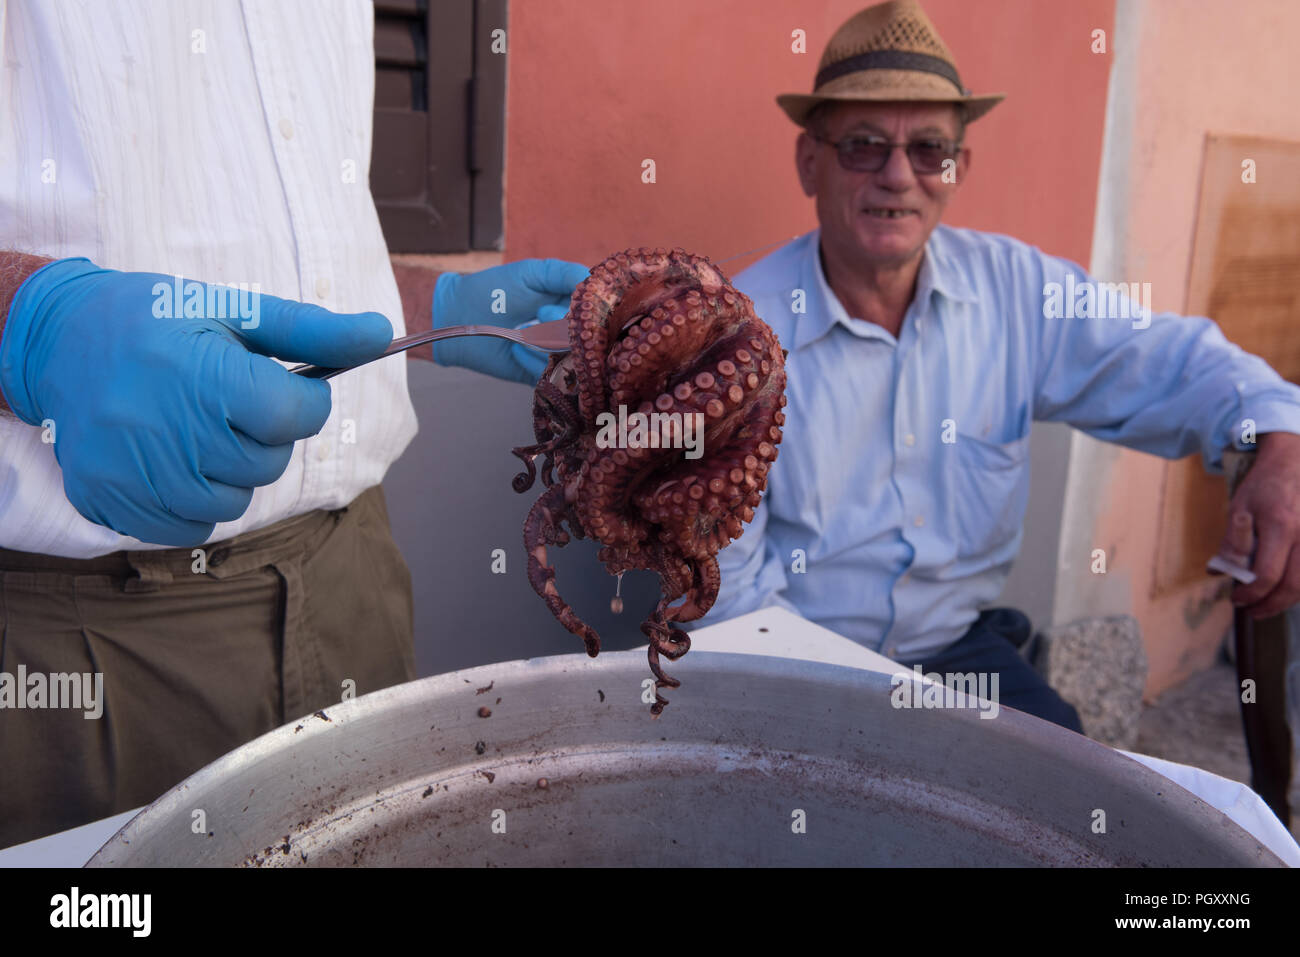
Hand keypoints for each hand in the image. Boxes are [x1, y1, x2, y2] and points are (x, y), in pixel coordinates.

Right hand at [0, 258, 392, 545]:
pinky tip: (172, 458)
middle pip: (268, 463)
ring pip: (235, 501)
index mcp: (203, 377)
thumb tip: (380, 333)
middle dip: (262, 435)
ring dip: (230, 472)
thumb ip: (312, 330)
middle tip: (223, 402)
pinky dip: (196, 500)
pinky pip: (192, 526)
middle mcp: (167, 431)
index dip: (302, 402)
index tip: (277, 385)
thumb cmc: (157, 321)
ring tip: (194, 428)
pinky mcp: (111, 502)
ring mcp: (136, 474)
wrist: (57, 340)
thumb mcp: (233, 310)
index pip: (297, 416)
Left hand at [431, 258, 587, 385]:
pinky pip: (551, 374)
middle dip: (562, 325)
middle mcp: (569, 331)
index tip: (567, 301)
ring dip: (543, 342)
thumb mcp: (533, 272)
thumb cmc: (494, 289)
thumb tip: (595, 283)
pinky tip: (514, 349)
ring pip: (571, 357)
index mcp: (572, 305)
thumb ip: (565, 273)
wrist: (459, 316)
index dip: (586, 310)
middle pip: (588, 337)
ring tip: (520, 331)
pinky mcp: (539, 375)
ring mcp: (555, 355)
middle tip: (538, 313)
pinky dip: (531, 359)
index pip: (599, 312)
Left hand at [1215, 431, 1299, 617]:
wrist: (1295, 461)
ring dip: (1288, 600)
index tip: (1237, 599)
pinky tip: (1286, 590)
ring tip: (1267, 605)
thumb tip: (1219, 572)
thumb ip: (1232, 541)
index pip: (1267, 574)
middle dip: (1270, 605)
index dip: (1250, 594)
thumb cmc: (1265, 484)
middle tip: (1252, 612)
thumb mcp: (1240, 507)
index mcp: (1280, 526)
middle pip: (1294, 586)